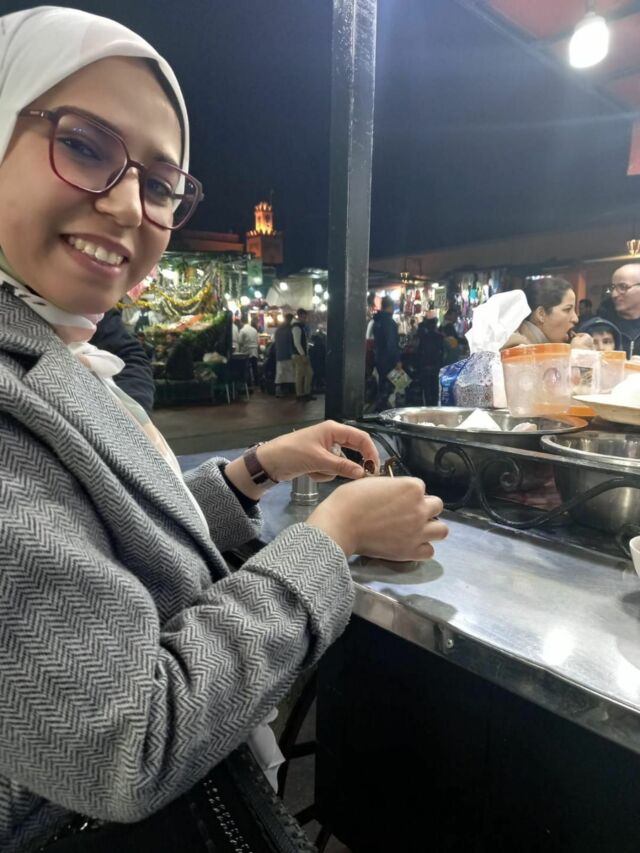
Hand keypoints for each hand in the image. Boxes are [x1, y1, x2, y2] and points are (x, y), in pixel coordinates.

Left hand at [258, 420, 379, 482]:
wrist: (269, 462)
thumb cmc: (293, 453)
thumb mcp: (319, 460)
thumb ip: (342, 466)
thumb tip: (362, 473)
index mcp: (334, 430)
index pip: (361, 438)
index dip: (370, 452)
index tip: (374, 468)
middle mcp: (332, 437)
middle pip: (353, 450)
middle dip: (352, 464)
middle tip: (361, 477)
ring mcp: (325, 449)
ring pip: (341, 463)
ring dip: (330, 471)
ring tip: (314, 470)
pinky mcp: (319, 460)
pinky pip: (330, 469)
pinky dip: (321, 474)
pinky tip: (309, 473)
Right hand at [307, 476, 446, 559]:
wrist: (340, 525)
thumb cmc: (350, 500)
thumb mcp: (373, 482)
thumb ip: (392, 487)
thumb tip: (395, 494)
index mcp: (412, 487)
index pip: (420, 487)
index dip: (409, 493)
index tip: (396, 499)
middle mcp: (420, 508)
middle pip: (437, 506)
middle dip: (424, 508)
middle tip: (408, 514)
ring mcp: (418, 531)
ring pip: (442, 530)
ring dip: (431, 528)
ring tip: (415, 530)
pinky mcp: (411, 551)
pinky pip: (429, 551)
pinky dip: (421, 548)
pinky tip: (409, 544)